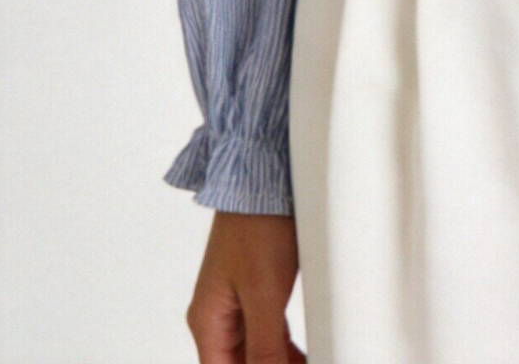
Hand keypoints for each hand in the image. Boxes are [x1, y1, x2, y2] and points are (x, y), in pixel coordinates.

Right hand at [184, 210, 305, 363]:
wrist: (265, 174)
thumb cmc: (257, 223)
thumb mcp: (264, 292)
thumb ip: (264, 346)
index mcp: (208, 321)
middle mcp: (218, 315)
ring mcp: (237, 302)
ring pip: (255, 353)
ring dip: (279, 362)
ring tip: (309, 361)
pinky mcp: (257, 288)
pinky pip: (268, 333)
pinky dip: (285, 349)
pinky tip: (304, 355)